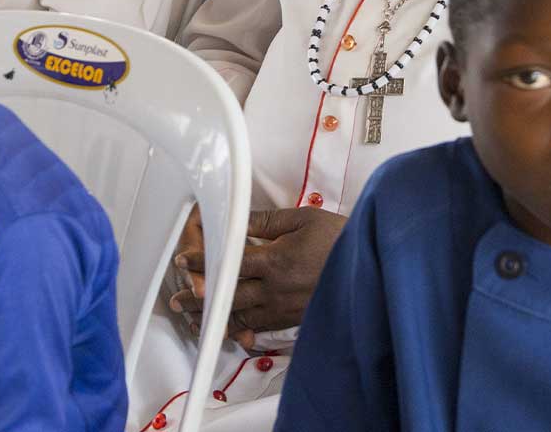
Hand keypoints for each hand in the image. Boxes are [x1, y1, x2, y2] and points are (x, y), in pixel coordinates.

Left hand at [173, 206, 347, 349]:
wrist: (371, 266)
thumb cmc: (339, 238)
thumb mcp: (304, 219)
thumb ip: (267, 221)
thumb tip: (238, 221)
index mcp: (275, 261)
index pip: (229, 263)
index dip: (202, 262)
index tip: (183, 262)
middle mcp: (276, 289)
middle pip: (229, 296)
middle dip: (200, 299)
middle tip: (179, 301)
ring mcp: (285, 308)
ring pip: (243, 317)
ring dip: (217, 318)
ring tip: (197, 320)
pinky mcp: (296, 319)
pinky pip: (263, 327)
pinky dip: (243, 329)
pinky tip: (233, 330)